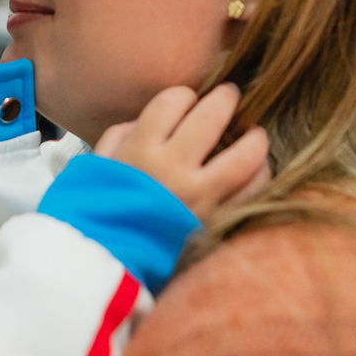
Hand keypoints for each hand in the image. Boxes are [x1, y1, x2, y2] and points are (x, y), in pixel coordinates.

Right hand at [96, 84, 270, 220]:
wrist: (104, 260)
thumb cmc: (96, 210)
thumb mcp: (97, 165)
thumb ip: (120, 136)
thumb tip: (143, 121)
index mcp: (140, 149)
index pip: (172, 101)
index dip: (182, 96)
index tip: (186, 101)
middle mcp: (172, 167)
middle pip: (211, 116)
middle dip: (225, 98)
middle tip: (230, 94)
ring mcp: (198, 195)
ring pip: (244, 155)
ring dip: (254, 137)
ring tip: (256, 132)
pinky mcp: (215, 220)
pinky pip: (251, 191)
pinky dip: (259, 175)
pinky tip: (257, 168)